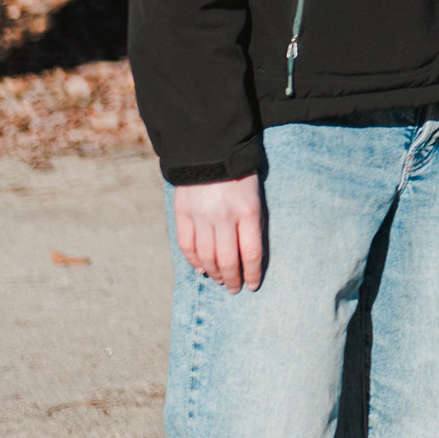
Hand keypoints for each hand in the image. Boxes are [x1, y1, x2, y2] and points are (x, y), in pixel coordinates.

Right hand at [173, 173, 265, 292]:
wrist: (210, 148)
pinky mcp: (183, 213)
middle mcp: (224, 217)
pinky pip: (186, 245)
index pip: (252, 253)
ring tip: (220, 280)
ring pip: (206, 257)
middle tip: (235, 289)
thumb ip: (252, 222)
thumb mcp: (255, 194)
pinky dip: (193, 261)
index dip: (253, 273)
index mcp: (248, 210)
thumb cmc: (240, 173)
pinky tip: (200, 268)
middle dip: (233, 279)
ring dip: (213, 273)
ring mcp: (201, 216)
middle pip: (228, 260)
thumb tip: (248, 254)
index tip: (253, 285)